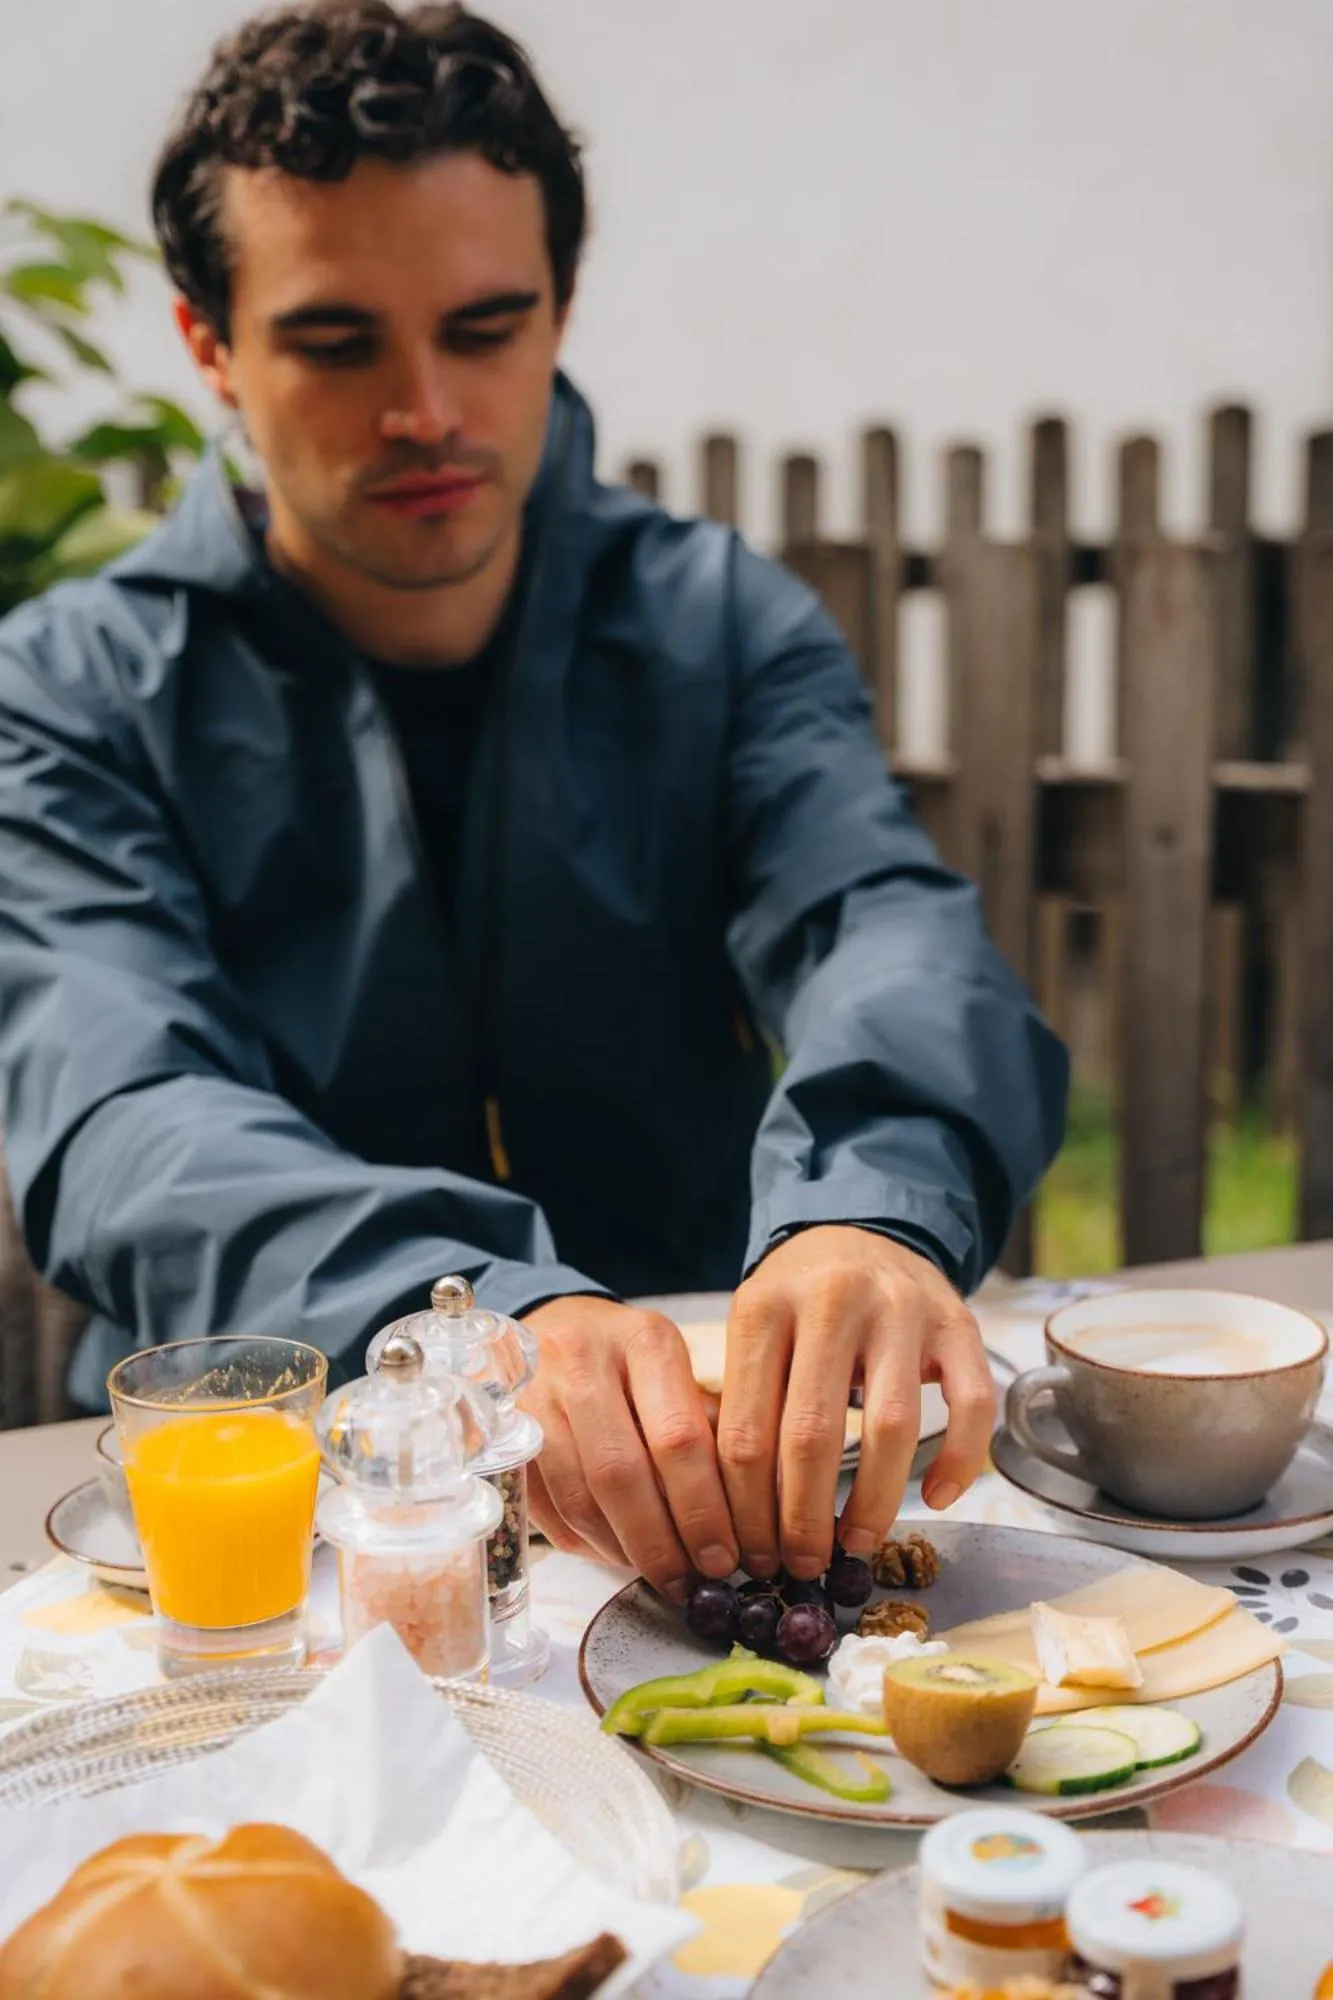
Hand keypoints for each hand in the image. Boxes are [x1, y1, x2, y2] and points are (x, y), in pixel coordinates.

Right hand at [519, 1296, 738, 1600]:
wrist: (551, 1326)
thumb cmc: (632, 1360)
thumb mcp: (678, 1371)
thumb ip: (710, 1431)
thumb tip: (747, 1521)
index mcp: (644, 1341)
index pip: (678, 1436)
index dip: (703, 1509)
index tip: (725, 1557)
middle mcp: (582, 1361)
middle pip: (622, 1473)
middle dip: (662, 1542)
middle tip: (691, 1583)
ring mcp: (534, 1397)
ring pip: (580, 1499)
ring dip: (624, 1551)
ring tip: (660, 1575)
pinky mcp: (503, 1436)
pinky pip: (548, 1510)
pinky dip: (588, 1545)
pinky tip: (619, 1554)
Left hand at [716, 1227, 994, 1580]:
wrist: (860, 1232)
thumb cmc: (798, 1302)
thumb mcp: (753, 1330)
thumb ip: (744, 1402)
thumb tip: (736, 1518)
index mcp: (765, 1306)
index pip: (747, 1428)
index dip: (747, 1506)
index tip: (752, 1552)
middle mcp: (834, 1300)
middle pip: (812, 1433)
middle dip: (803, 1517)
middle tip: (801, 1564)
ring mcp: (903, 1307)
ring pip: (891, 1426)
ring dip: (872, 1501)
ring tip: (855, 1544)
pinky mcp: (958, 1322)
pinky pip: (971, 1404)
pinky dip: (958, 1460)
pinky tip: (936, 1499)